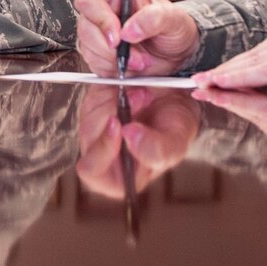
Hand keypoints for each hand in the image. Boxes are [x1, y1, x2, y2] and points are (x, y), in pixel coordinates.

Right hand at [74, 0, 196, 76]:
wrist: (178, 51)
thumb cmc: (174, 27)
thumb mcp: (173, 19)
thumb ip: (154, 19)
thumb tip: (129, 30)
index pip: (90, 0)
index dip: (100, 20)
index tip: (118, 38)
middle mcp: (102, 8)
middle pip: (85, 28)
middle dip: (111, 49)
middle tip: (136, 58)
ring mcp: (98, 31)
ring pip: (88, 49)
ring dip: (114, 62)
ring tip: (140, 62)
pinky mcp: (99, 51)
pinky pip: (94, 64)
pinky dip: (113, 70)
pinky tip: (131, 67)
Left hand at [75, 84, 199, 199]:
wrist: (178, 100)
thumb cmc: (175, 130)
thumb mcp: (177, 143)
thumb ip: (158, 149)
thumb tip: (130, 137)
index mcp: (117, 176)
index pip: (92, 170)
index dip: (102, 149)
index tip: (119, 123)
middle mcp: (101, 153)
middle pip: (88, 135)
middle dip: (115, 113)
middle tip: (142, 98)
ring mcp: (94, 128)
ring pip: (90, 113)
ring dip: (119, 99)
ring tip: (145, 96)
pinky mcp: (93, 105)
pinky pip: (93, 95)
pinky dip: (114, 88)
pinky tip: (134, 90)